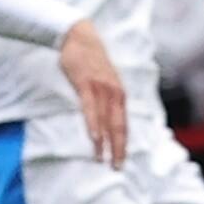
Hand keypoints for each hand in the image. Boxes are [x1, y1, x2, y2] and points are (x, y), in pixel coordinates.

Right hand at [58, 19, 129, 163]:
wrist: (79, 36)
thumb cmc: (89, 59)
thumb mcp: (103, 80)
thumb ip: (105, 98)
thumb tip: (104, 117)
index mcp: (119, 94)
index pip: (124, 125)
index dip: (124, 144)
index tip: (122, 161)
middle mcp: (114, 93)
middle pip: (119, 126)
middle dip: (119, 148)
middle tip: (116, 167)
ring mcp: (102, 88)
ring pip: (106, 120)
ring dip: (105, 141)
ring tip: (103, 159)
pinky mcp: (87, 84)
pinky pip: (91, 108)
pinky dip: (94, 123)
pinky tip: (95, 137)